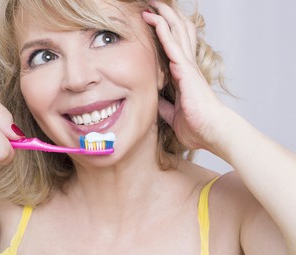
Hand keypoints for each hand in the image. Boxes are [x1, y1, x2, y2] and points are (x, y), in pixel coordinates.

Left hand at [142, 1, 225, 150]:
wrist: (212, 131)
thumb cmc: (197, 126)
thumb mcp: (173, 115)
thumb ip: (165, 106)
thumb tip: (156, 102)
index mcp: (185, 75)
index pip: (175, 47)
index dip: (166, 32)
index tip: (154, 22)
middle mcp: (187, 66)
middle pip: (178, 33)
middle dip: (166, 17)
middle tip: (153, 6)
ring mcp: (187, 66)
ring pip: (176, 32)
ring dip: (163, 17)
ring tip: (152, 5)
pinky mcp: (186, 70)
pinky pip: (172, 45)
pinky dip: (163, 31)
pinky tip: (155, 20)